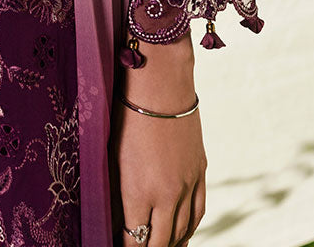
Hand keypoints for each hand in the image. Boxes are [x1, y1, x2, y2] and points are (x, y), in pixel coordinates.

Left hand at [110, 93, 206, 245]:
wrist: (160, 84)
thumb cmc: (126, 116)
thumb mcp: (113, 158)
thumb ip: (116, 194)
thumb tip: (117, 221)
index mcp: (138, 192)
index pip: (134, 240)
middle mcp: (166, 196)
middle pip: (159, 243)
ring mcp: (187, 186)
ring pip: (182, 232)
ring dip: (170, 245)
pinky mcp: (200, 173)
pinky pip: (198, 213)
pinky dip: (189, 230)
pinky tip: (182, 236)